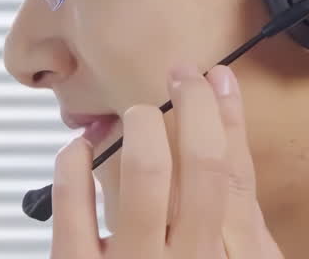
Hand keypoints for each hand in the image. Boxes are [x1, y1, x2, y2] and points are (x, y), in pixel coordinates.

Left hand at [49, 63, 284, 258]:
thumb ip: (237, 231)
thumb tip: (229, 164)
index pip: (234, 175)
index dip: (227, 118)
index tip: (219, 80)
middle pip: (199, 165)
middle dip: (190, 108)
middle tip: (181, 78)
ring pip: (142, 175)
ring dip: (139, 128)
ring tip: (134, 113)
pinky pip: (72, 210)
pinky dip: (71, 168)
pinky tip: (75, 150)